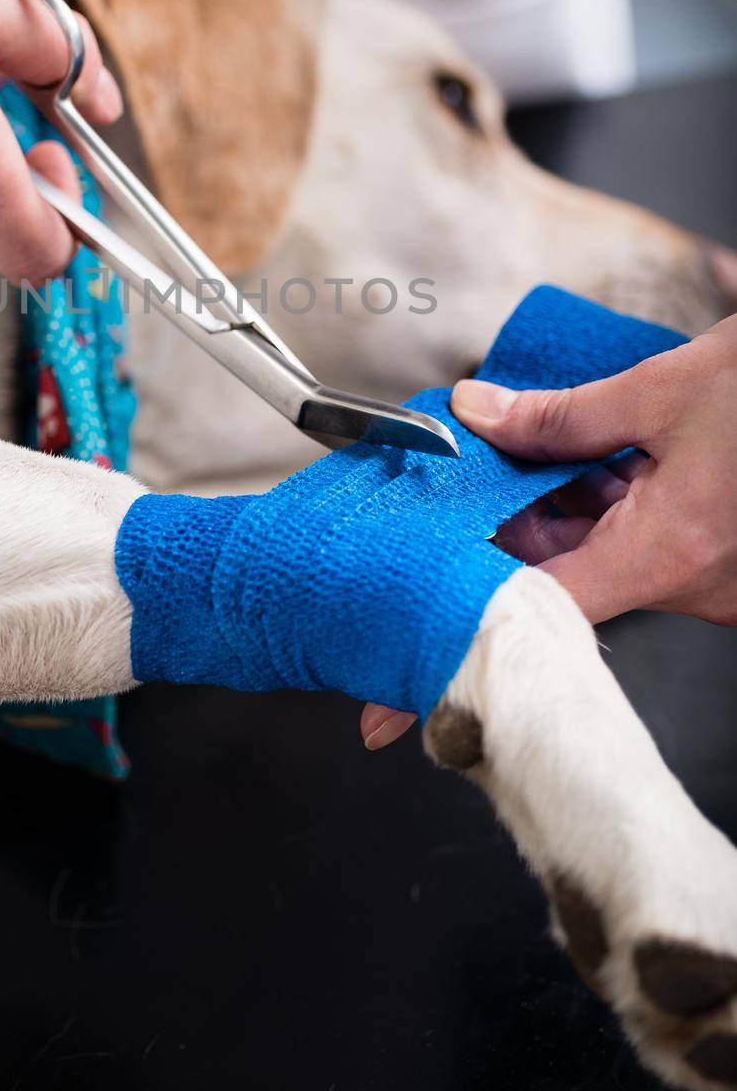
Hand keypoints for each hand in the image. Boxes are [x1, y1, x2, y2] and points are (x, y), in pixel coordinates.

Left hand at [360, 313, 736, 750]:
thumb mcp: (665, 390)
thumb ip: (562, 413)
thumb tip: (477, 414)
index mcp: (667, 555)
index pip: (528, 619)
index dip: (452, 656)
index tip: (391, 705)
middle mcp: (688, 585)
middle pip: (554, 577)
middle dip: (499, 530)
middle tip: (442, 496)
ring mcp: (706, 578)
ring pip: (594, 555)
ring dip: (550, 506)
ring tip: (512, 442)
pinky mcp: (715, 559)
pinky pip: (633, 543)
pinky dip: (598, 502)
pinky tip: (580, 454)